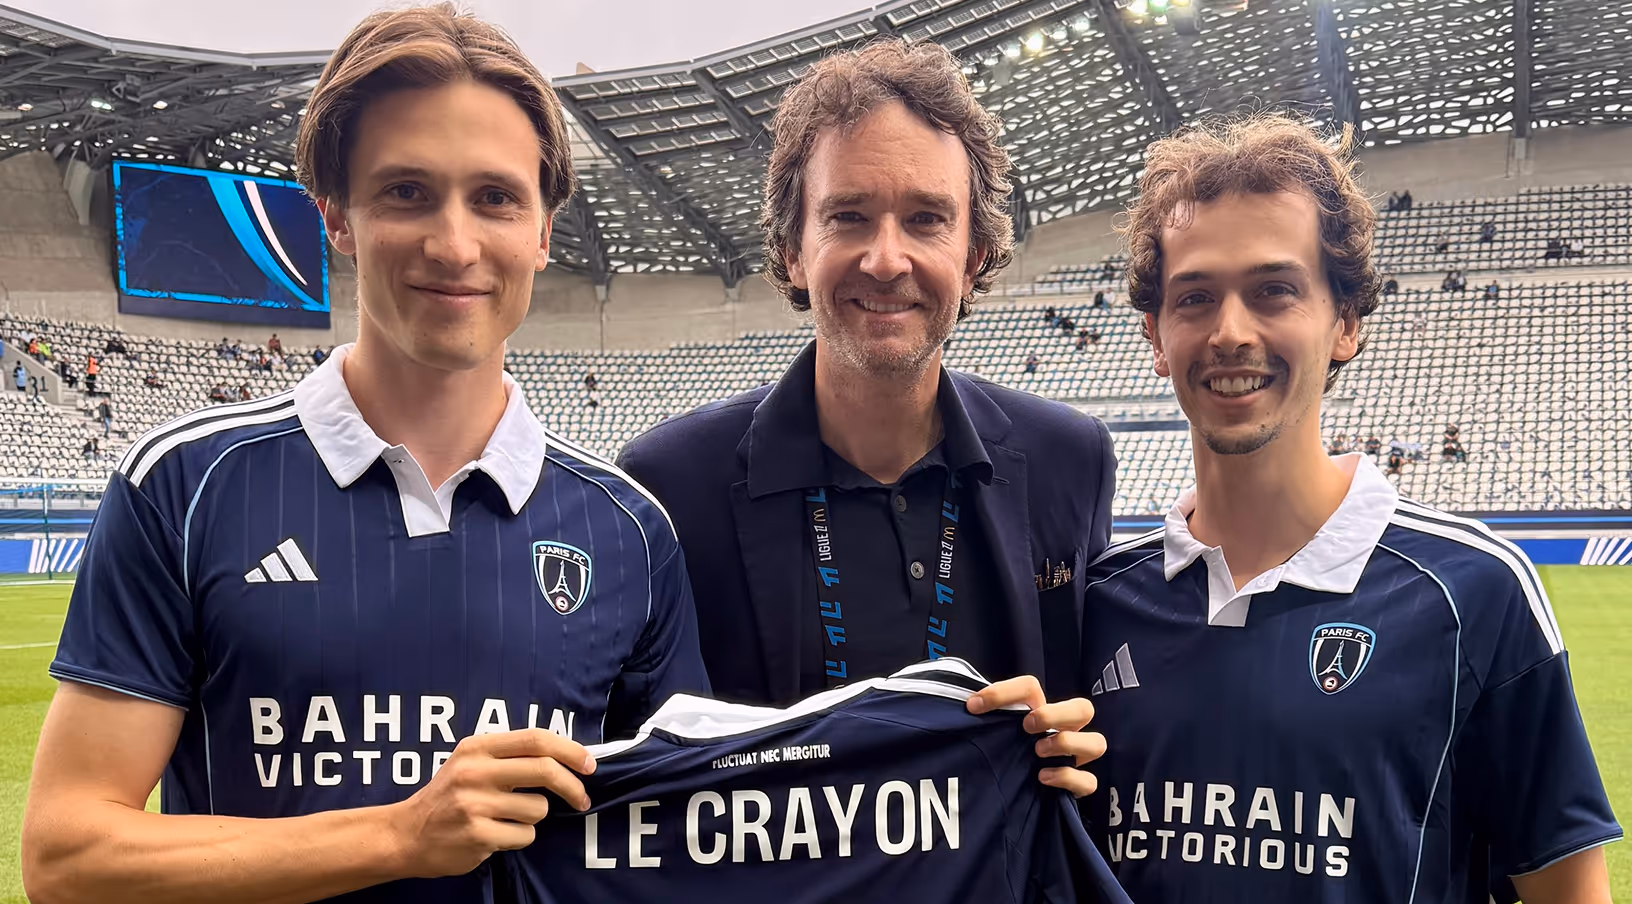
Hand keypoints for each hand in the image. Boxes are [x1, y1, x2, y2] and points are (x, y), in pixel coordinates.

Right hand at [390, 728, 595, 877]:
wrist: (406, 834)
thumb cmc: (449, 796)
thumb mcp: (471, 762)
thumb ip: (510, 756)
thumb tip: (568, 756)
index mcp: (478, 747)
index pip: (535, 738)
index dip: (570, 749)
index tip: (589, 763)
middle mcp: (475, 771)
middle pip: (544, 770)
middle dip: (572, 786)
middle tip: (581, 799)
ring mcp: (475, 804)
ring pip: (538, 809)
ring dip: (533, 818)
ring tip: (506, 818)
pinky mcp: (477, 834)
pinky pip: (524, 836)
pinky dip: (518, 837)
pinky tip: (495, 834)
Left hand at [967, 675, 1105, 797]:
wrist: (1010, 791)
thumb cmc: (1002, 753)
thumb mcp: (992, 731)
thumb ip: (983, 717)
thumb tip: (965, 705)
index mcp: (1041, 710)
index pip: (1030, 686)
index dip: (1002, 692)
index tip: (974, 706)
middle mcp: (1063, 730)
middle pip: (1083, 708)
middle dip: (1056, 714)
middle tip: (1028, 725)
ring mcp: (1075, 758)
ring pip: (1097, 742)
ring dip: (1067, 743)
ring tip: (1038, 752)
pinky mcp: (1077, 786)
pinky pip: (1089, 781)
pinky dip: (1067, 778)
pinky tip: (1042, 778)